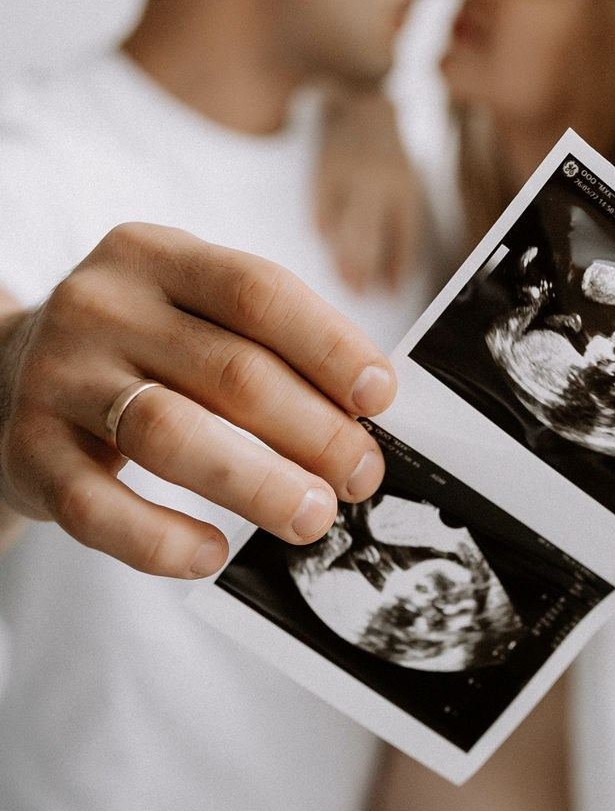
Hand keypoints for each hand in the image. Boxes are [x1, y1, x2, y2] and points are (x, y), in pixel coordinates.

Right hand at [0, 224, 396, 577]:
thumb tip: (364, 414)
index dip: (330, 345)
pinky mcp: (28, 451)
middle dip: (313, 430)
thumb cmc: (135, 352)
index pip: (258, 292)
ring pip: (171, 434)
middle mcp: (101, 306)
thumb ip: (263, 346)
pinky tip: (211, 554)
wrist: (3, 378)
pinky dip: (159, 539)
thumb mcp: (188, 315)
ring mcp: (58, 377)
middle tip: (361, 476)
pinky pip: (98, 507)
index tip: (381, 396)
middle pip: (229, 371)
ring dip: (257, 483)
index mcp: (154, 256)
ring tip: (313, 517)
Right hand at [315, 85, 425, 292]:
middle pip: (372, 237)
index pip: (405, 235)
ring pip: (345, 226)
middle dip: (366, 270)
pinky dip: (321, 226)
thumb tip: (393, 274)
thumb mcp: (404, 181)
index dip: (398, 267)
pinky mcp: (324, 167)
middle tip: (359, 294)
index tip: (391, 292)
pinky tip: (323, 242)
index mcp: (406, 186)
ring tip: (343, 281)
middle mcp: (380, 182)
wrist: (362, 99)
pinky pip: (321, 205)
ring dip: (343, 258)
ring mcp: (351, 174)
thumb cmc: (386, 152)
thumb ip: (399, 221)